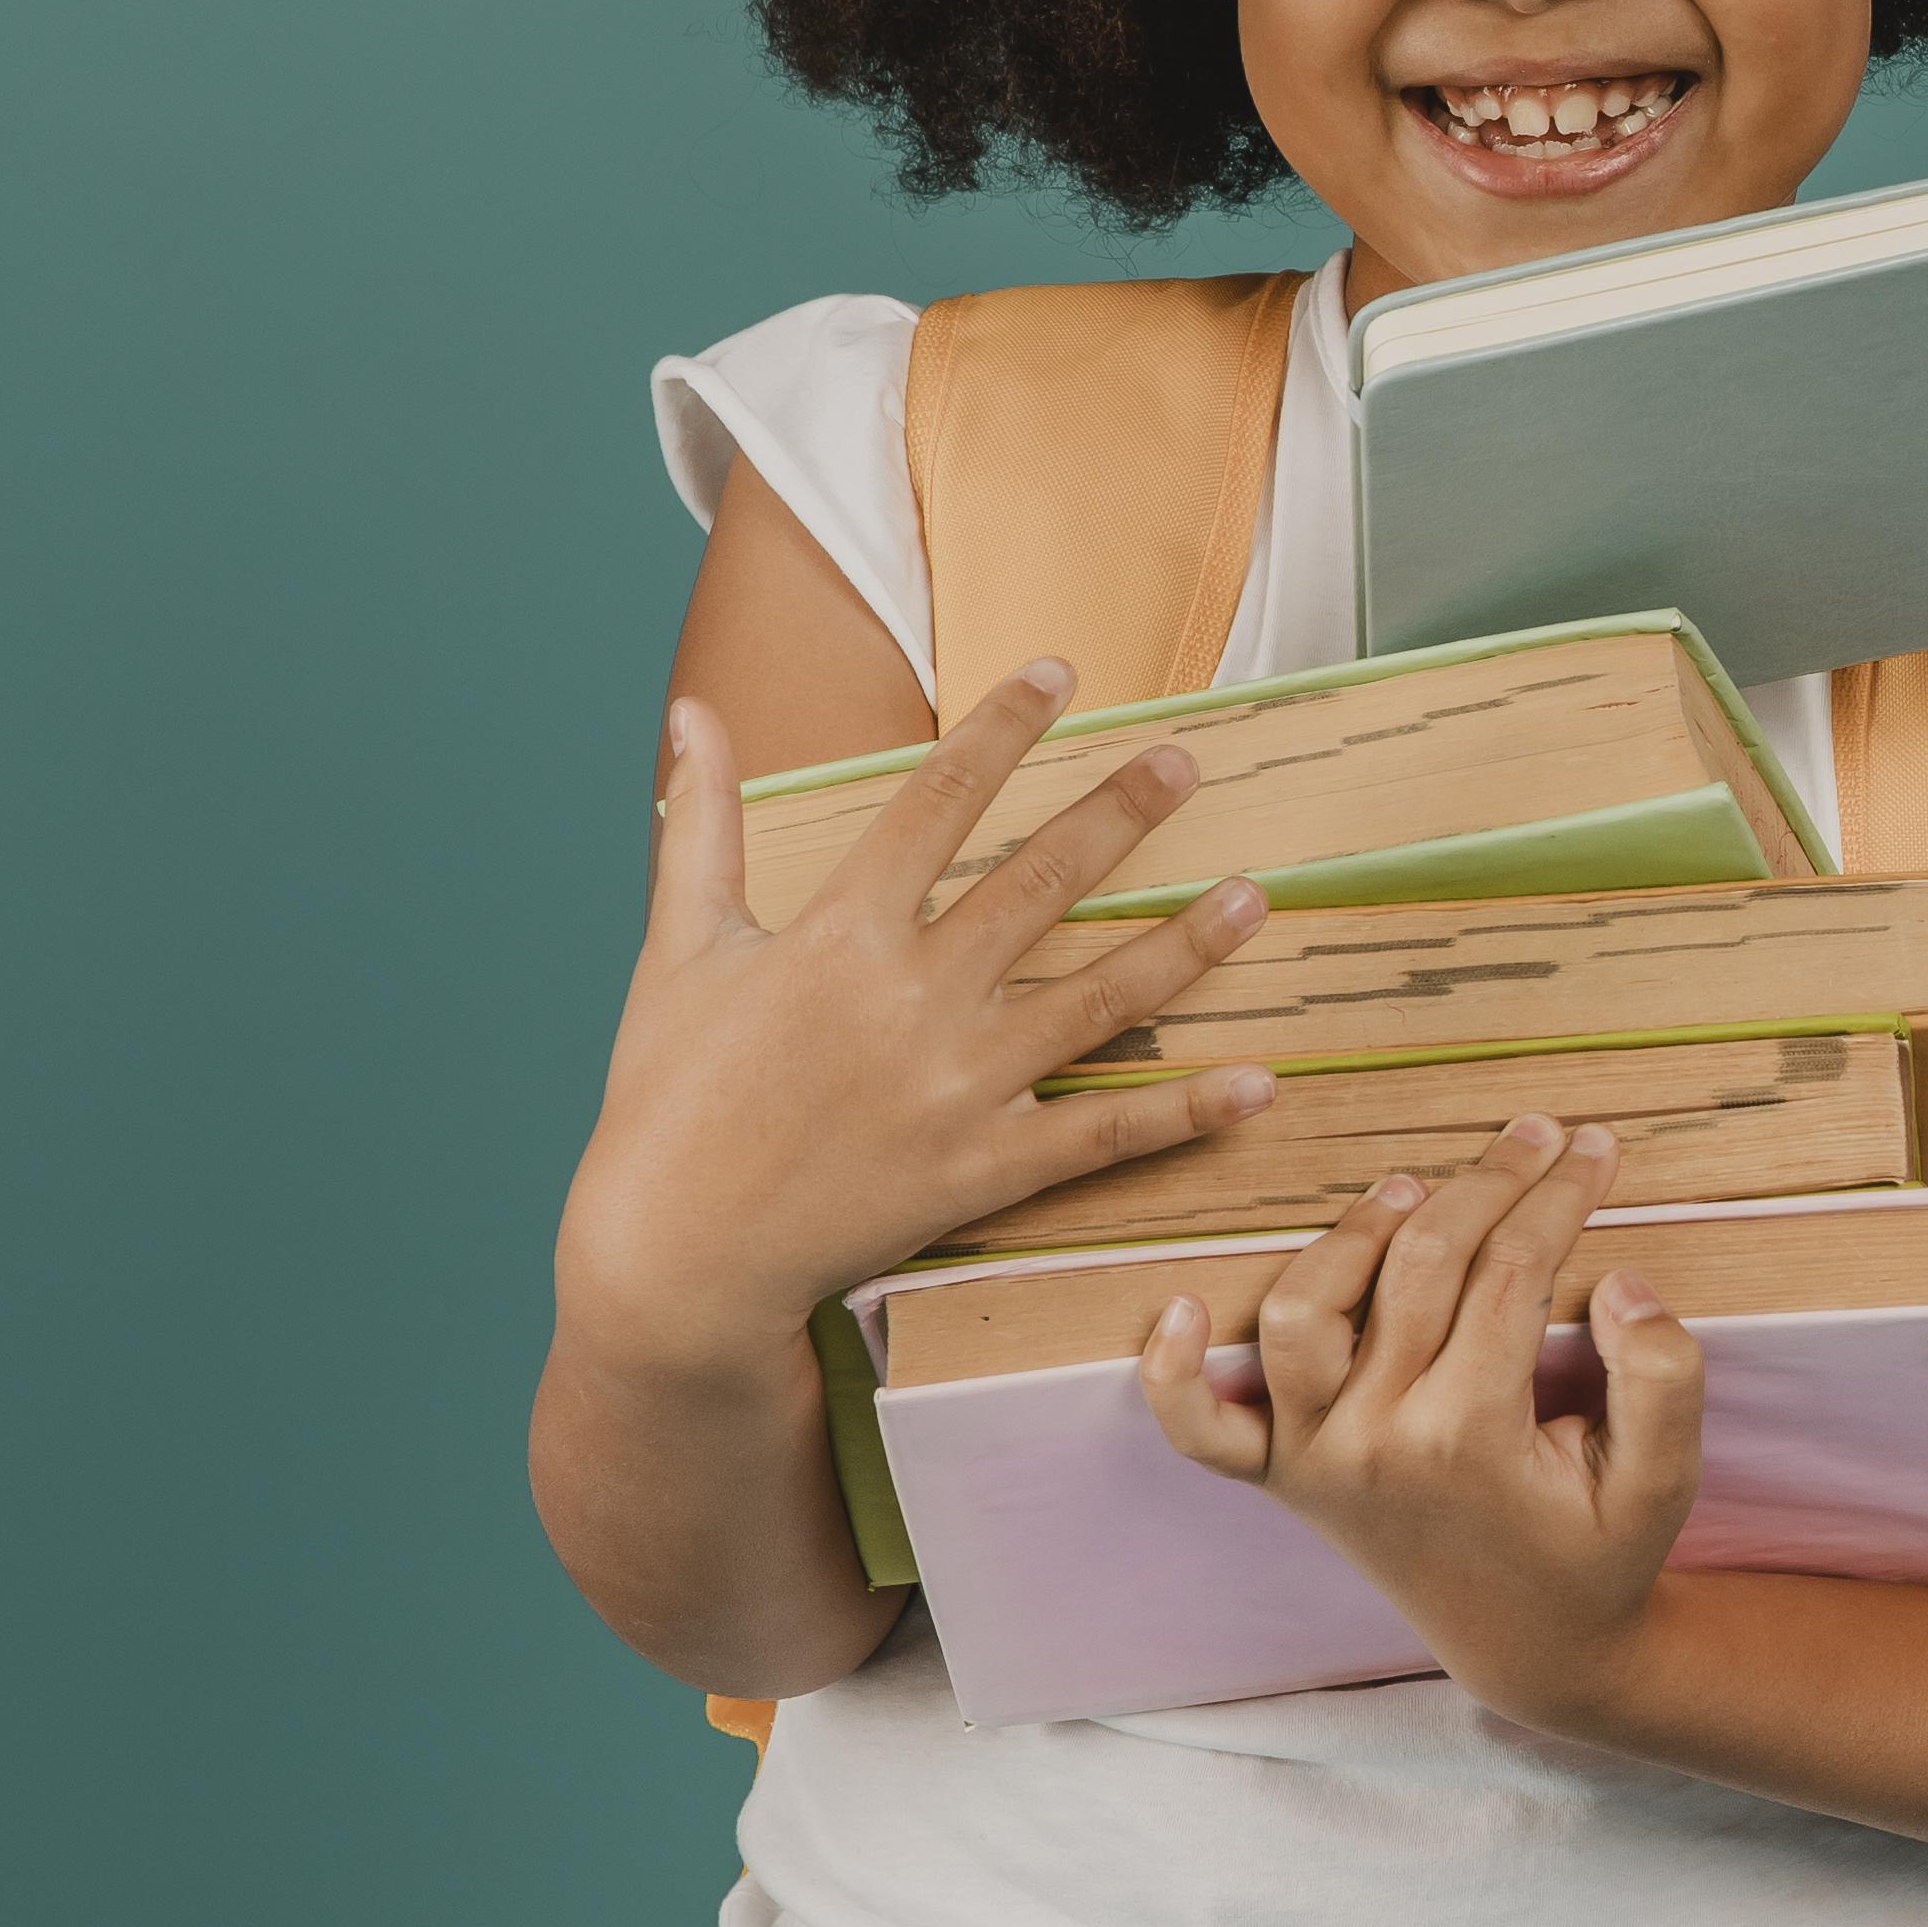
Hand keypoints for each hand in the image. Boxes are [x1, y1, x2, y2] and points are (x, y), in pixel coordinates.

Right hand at [557, 664, 1279, 1374]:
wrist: (675, 1254)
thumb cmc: (668, 1097)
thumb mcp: (678, 950)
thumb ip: (700, 824)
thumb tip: (689, 712)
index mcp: (838, 934)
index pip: (938, 800)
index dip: (1001, 729)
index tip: (1058, 673)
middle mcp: (912, 999)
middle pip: (1039, 883)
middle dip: (1119, 814)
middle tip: (1187, 761)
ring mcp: (958, 1086)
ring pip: (1099, 1001)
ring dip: (1185, 947)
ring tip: (1254, 897)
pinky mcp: (987, 1169)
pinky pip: (1106, 1136)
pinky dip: (1187, 1112)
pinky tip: (1259, 1082)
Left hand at [1137, 1113, 1704, 1724]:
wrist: (1531, 1647)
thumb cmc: (1599, 1554)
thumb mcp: (1665, 1481)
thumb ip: (1663, 1380)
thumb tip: (1618, 1282)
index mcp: (1471, 1436)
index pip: (1512, 1273)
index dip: (1560, 1196)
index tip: (1596, 1148)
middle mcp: (1376, 1441)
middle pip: (1422, 1265)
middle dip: (1489, 1182)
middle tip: (1536, 1136)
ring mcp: (1315, 1460)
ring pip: (1303, 1310)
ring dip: (1357, 1233)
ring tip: (1417, 1189)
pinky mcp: (1282, 1479)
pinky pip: (1198, 1429)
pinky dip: (1173, 1371)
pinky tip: (1181, 1306)